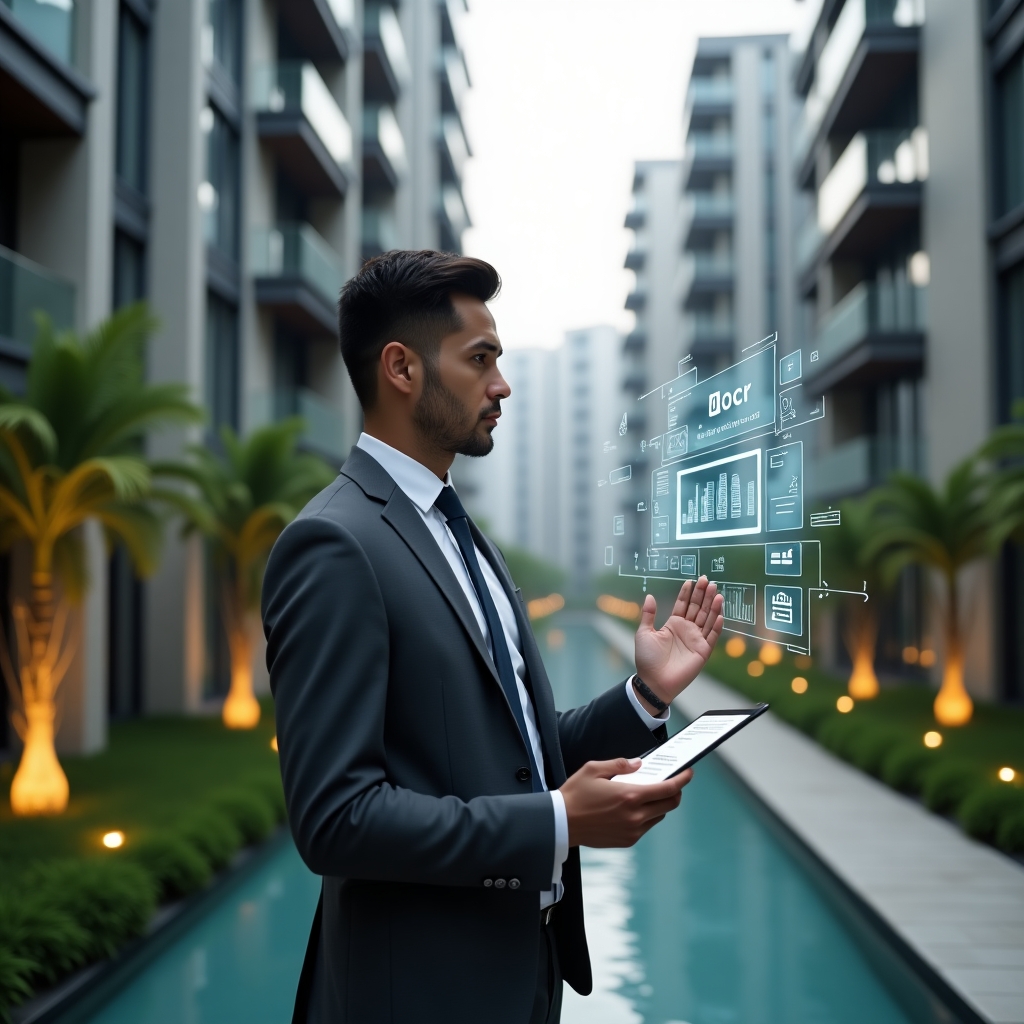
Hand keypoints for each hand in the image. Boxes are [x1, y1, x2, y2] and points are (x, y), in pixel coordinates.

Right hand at [560, 757, 692, 847]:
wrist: (561, 823)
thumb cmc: (575, 794)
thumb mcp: (594, 769)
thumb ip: (619, 765)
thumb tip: (639, 764)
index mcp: (629, 796)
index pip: (667, 789)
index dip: (682, 780)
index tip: (688, 773)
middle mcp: (635, 816)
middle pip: (669, 805)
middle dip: (675, 792)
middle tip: (672, 782)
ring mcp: (632, 831)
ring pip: (659, 816)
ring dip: (660, 805)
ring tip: (649, 793)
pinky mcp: (627, 840)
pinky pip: (646, 827)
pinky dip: (647, 816)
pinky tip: (634, 808)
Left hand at [634, 576, 723, 705]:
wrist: (654, 681)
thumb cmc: (647, 659)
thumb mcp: (644, 633)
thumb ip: (649, 614)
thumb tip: (650, 596)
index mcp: (674, 624)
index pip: (683, 604)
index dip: (688, 593)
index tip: (692, 580)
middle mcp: (687, 630)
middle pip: (698, 608)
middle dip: (703, 594)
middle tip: (708, 580)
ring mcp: (696, 640)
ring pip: (707, 619)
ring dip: (712, 606)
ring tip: (717, 593)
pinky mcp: (703, 651)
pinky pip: (712, 636)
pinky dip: (716, 626)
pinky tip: (719, 614)